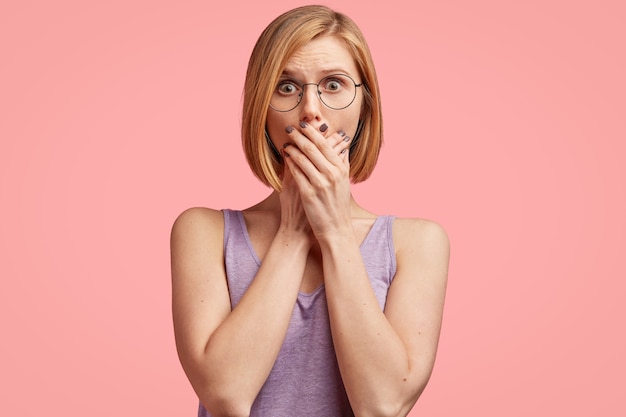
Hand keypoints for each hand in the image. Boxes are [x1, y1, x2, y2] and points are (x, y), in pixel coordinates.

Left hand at [282, 122, 352, 241]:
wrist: (335, 228)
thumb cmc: (338, 204)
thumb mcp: (345, 182)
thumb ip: (343, 163)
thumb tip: (343, 145)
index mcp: (340, 169)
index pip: (324, 144)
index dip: (312, 132)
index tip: (303, 125)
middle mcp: (331, 174)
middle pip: (312, 148)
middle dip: (299, 136)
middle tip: (290, 129)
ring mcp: (320, 184)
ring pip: (302, 158)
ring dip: (292, 148)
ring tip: (286, 142)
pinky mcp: (308, 193)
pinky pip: (296, 173)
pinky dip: (290, 162)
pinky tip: (285, 157)